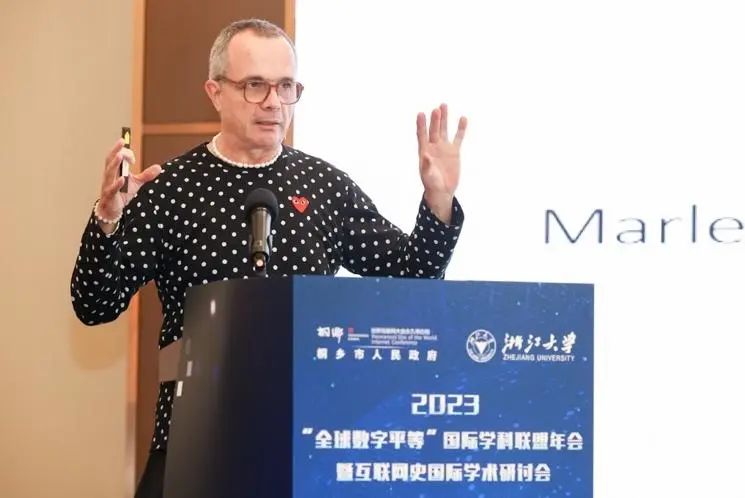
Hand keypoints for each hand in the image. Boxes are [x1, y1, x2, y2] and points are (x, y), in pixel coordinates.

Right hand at [97, 138, 162, 231]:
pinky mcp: (109, 195)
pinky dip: (117, 184)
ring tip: (120, 156)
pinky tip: (122, 179)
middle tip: (121, 141)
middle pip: (110, 160)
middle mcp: (109, 175)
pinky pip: (112, 188)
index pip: (117, 156)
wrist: (112, 209)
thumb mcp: (136, 183)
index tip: (134, 157)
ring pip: (109, 172)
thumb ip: (146, 175)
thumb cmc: (121, 193)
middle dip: (116, 150)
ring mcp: (108, 185)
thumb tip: (159, 167)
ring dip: (114, 164)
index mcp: (114, 170)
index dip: (124, 153)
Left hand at [416, 103, 466, 222]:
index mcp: (424, 151)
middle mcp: (434, 146)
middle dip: (435, 120)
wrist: (442, 190)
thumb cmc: (432, 184)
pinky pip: (458, 138)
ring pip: (444, 130)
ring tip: (443, 106)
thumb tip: (426, 155)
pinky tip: (463, 119)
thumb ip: (427, 165)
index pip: (422, 135)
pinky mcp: (454, 151)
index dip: (421, 125)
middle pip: (434, 130)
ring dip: (444, 119)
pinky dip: (460, 129)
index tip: (421, 114)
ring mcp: (444, 148)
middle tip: (437, 109)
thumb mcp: (428, 176)